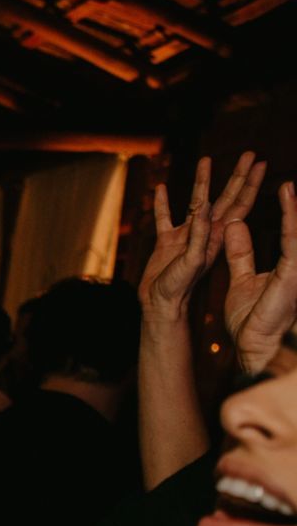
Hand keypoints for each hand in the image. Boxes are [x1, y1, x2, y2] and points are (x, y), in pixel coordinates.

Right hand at [139, 153, 265, 326]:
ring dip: (202, 181)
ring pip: (196, 202)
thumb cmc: (177, 290)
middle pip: (225, 198)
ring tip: (206, 159)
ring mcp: (186, 236)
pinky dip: (163, 204)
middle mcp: (205, 233)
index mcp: (216, 237)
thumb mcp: (191, 263)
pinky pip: (165, 219)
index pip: (240, 205)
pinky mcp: (166, 243)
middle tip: (250, 154)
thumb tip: (201, 210)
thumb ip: (196, 237)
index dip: (251, 184)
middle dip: (239, 176)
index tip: (261, 164)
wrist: (160, 307)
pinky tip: (161, 189)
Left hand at [222, 179, 296, 373]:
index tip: (287, 186)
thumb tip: (235, 224)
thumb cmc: (251, 318)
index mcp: (287, 264)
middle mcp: (295, 264)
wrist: (254, 344)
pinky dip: (290, 220)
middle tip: (292, 181)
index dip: (289, 208)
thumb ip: (240, 252)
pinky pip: (292, 242)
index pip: (290, 229)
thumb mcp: (242, 277)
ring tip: (290, 186)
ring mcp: (296, 269)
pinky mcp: (292, 273)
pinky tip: (289, 200)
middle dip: (296, 205)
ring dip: (294, 208)